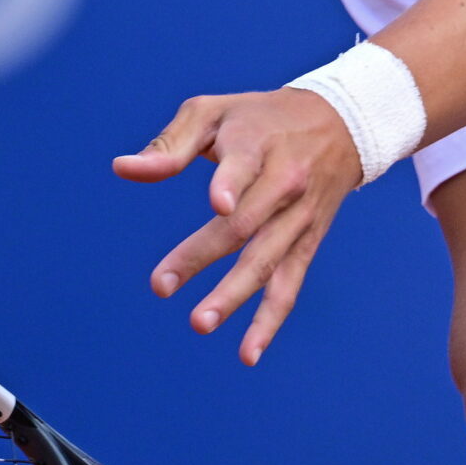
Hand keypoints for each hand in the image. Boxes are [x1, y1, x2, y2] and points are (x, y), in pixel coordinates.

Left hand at [114, 88, 363, 362]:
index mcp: (259, 145)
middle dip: (203, 256)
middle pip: (245, 225)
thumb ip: (170, 143)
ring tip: (200, 323)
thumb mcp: (215, 111)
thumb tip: (123, 170)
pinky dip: (271, 321)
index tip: (217, 206)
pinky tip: (247, 354)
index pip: (246, 167)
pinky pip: (289, 285)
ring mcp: (299, 218)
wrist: (342, 123)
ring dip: (235, 295)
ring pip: (267, 262)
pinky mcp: (308, 242)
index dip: (232, 186)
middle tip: (161, 285)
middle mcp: (285, 184)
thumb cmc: (261, 117)